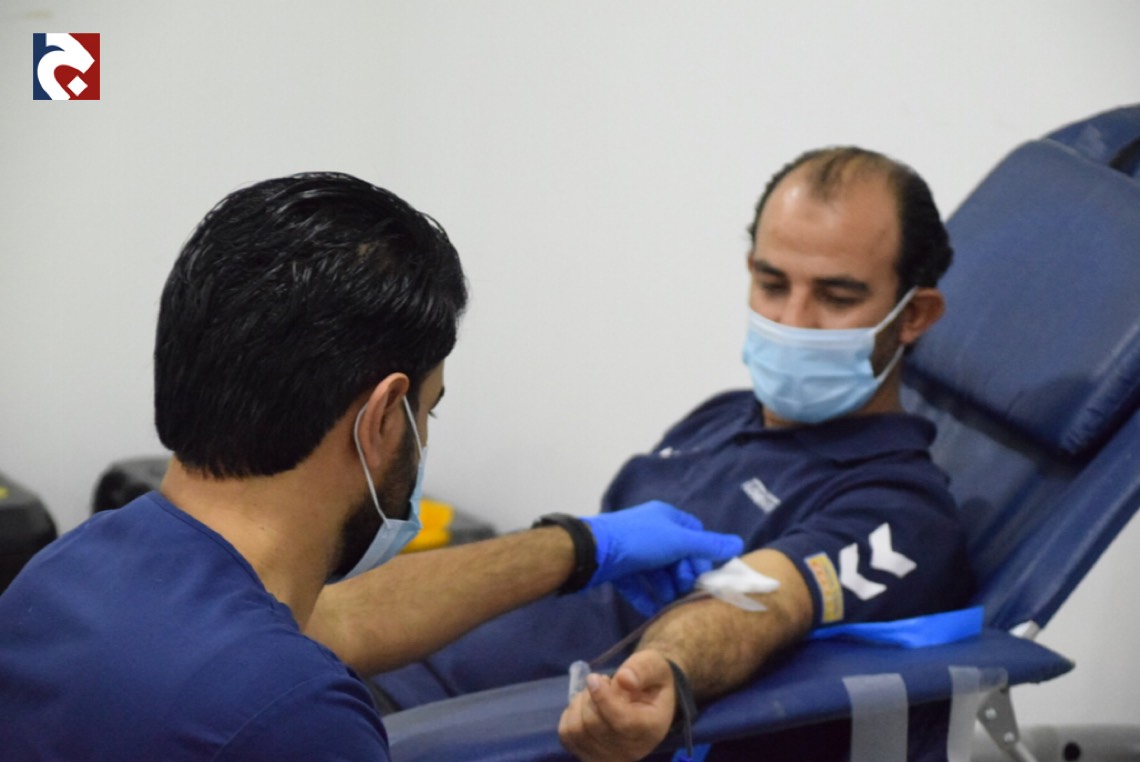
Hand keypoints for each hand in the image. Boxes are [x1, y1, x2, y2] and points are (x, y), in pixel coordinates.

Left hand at [559, 650, 675, 761]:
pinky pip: (567, 736)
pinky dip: (570, 716)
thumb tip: (624, 679)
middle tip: (602, 682)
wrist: (651, 696)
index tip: (594, 677)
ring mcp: (610, 757)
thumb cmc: (652, 680)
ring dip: (579, 705)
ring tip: (594, 695)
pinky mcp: (591, 756)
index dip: (602, 698)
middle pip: (594, 725)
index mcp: (651, 728)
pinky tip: (585, 707)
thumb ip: (642, 670)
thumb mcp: (654, 665)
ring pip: (577, 731)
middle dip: (590, 696)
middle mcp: (632, 750)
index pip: (621, 721)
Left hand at [582, 501, 742, 613]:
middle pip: (676, 555)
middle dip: (682, 574)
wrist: (593, 551)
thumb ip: (707, 545)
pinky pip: (637, 583)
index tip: (703, 573)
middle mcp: (651, 531)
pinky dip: (645, 596)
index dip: (701, 553)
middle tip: (685, 591)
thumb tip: (738, 543)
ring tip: (670, 604)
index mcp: (666, 518)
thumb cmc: (641, 541)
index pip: (693, 533)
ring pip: (657, 571)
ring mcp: (633, 549)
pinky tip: (651, 611)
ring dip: (666, 588)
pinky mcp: (618, 567)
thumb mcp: (679, 541)